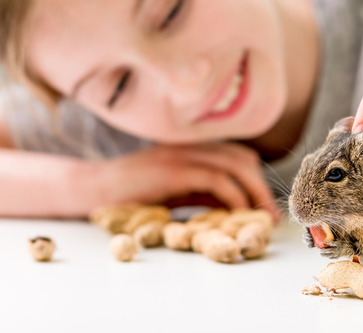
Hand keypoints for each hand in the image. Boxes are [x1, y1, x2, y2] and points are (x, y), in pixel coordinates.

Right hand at [87, 141, 280, 219]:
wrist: (92, 189)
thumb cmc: (132, 193)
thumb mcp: (176, 191)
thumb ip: (203, 192)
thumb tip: (235, 206)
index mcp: (193, 148)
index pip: (238, 155)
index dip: (257, 179)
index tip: (266, 206)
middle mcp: (190, 145)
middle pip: (242, 157)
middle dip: (261, 186)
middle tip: (270, 215)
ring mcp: (181, 153)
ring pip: (234, 165)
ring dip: (253, 192)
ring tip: (259, 217)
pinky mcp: (172, 168)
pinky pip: (214, 178)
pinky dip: (232, 196)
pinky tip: (236, 213)